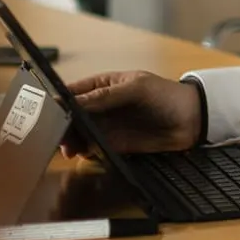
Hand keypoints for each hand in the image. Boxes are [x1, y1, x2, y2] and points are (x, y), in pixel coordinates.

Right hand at [60, 70, 202, 155]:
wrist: (192, 119)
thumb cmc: (166, 94)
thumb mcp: (135, 89)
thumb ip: (105, 96)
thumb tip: (75, 102)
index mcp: (102, 85)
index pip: (72, 93)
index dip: (58, 102)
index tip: (47, 113)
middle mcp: (100, 107)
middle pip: (71, 117)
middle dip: (62, 127)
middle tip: (59, 138)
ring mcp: (106, 126)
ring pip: (79, 135)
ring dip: (71, 142)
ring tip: (70, 149)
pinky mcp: (114, 145)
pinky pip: (93, 149)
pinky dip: (86, 153)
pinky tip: (85, 154)